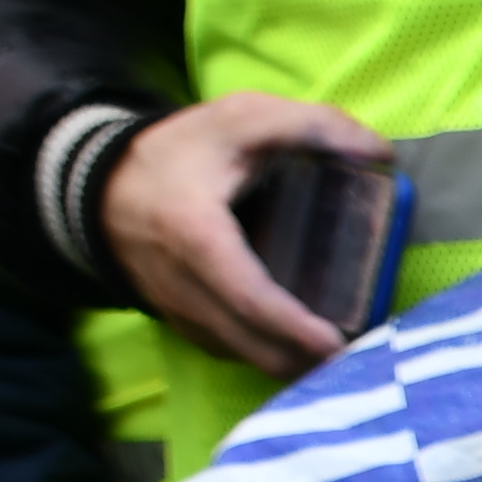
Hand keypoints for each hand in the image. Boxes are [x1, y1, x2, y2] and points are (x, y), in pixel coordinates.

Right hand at [101, 90, 408, 373]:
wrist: (101, 184)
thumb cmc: (178, 152)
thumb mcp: (240, 118)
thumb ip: (311, 125)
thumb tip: (380, 153)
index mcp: (195, 234)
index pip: (244, 295)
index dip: (291, 326)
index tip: (335, 343)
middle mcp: (181, 284)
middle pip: (248, 343)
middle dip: (304, 361)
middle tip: (364, 358)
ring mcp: (177, 309)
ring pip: (239, 356)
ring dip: (290, 364)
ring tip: (346, 357)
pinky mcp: (181, 321)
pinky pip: (228, 350)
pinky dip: (267, 356)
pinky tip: (307, 350)